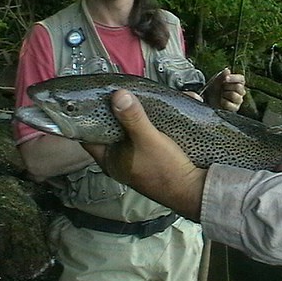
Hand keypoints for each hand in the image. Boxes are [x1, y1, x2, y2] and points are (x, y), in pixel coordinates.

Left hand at [82, 90, 205, 220]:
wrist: (193, 190)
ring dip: (143, 113)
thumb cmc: (165, 170)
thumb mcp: (148, 140)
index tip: (95, 96)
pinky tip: (168, 108)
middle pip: (114, 127)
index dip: (88, 115)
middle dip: (122, 108)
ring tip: (149, 96)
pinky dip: (158, 120)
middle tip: (125, 90)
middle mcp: (121, 158)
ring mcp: (138, 157)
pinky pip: (152, 132)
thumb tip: (118, 94)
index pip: (89, 134)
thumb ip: (132, 118)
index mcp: (110, 159)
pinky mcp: (155, 155)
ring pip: (134, 128)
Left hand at [205, 68, 245, 110]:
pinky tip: (221, 101)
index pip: (241, 79)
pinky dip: (223, 102)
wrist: (209, 97)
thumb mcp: (217, 79)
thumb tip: (228, 70)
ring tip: (222, 94)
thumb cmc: (216, 87)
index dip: (234, 78)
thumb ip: (222, 75)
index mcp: (239, 82)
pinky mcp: (235, 108)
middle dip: (227, 87)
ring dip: (225, 94)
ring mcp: (239, 100)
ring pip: (234, 95)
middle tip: (222, 87)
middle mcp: (241, 91)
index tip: (226, 79)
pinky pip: (230, 104)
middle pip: (238, 87)